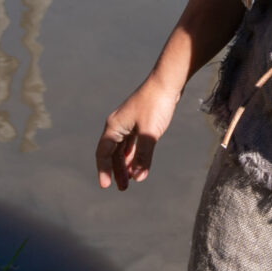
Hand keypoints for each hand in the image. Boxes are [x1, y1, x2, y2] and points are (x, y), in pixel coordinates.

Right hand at [96, 73, 180, 190]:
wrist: (167, 82)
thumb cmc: (156, 104)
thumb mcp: (150, 133)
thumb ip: (143, 156)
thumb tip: (138, 178)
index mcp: (114, 126)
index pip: (103, 153)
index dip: (103, 170)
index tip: (105, 186)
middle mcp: (118, 125)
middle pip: (112, 153)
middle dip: (116, 171)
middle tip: (122, 188)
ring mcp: (128, 123)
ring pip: (122, 149)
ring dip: (125, 165)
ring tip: (130, 181)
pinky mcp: (139, 122)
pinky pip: (131, 143)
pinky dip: (133, 155)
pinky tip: (138, 166)